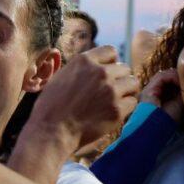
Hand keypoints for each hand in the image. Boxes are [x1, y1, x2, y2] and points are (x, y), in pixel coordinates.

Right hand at [22, 46, 139, 151]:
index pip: (110, 51)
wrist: (52, 131)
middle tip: (110, 91)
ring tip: (115, 100)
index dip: (110, 62)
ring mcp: (111, 91)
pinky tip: (113, 112)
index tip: (107, 72)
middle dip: (119, 78)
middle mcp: (100, 72)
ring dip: (126, 91)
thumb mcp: (61, 77)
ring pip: (133, 83)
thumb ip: (81, 69)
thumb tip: (96, 66)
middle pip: (124, 68)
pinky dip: (125, 107)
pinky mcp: (117, 110)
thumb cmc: (51, 106)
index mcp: (84, 61)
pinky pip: (132, 102)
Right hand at [140, 68, 183, 122]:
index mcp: (158, 97)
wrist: (158, 127)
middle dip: (178, 77)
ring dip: (176, 76)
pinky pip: (161, 77)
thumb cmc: (168, 120)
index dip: (179, 81)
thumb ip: (181, 94)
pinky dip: (171, 77)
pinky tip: (180, 81)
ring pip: (164, 76)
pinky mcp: (149, 88)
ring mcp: (149, 89)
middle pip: (166, 78)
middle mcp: (152, 92)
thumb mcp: (178, 104)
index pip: (169, 84)